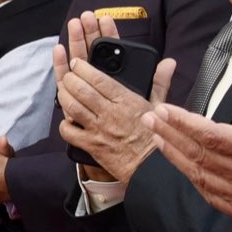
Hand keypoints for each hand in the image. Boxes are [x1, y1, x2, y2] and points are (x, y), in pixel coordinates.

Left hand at [55, 15, 177, 183]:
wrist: (153, 168)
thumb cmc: (156, 136)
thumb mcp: (160, 107)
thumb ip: (160, 82)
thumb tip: (168, 63)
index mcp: (127, 102)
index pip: (100, 79)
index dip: (84, 68)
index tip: (77, 63)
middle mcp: (111, 114)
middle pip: (82, 90)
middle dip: (70, 79)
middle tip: (68, 74)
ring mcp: (99, 130)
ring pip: (73, 107)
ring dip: (64, 96)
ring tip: (63, 89)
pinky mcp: (92, 145)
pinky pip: (69, 132)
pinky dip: (64, 124)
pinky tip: (66, 119)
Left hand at [143, 85, 231, 231]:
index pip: (211, 135)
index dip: (183, 122)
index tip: (165, 109)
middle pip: (199, 155)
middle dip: (170, 134)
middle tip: (150, 118)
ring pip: (201, 176)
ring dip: (175, 156)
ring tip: (158, 138)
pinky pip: (212, 196)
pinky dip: (194, 179)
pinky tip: (185, 168)